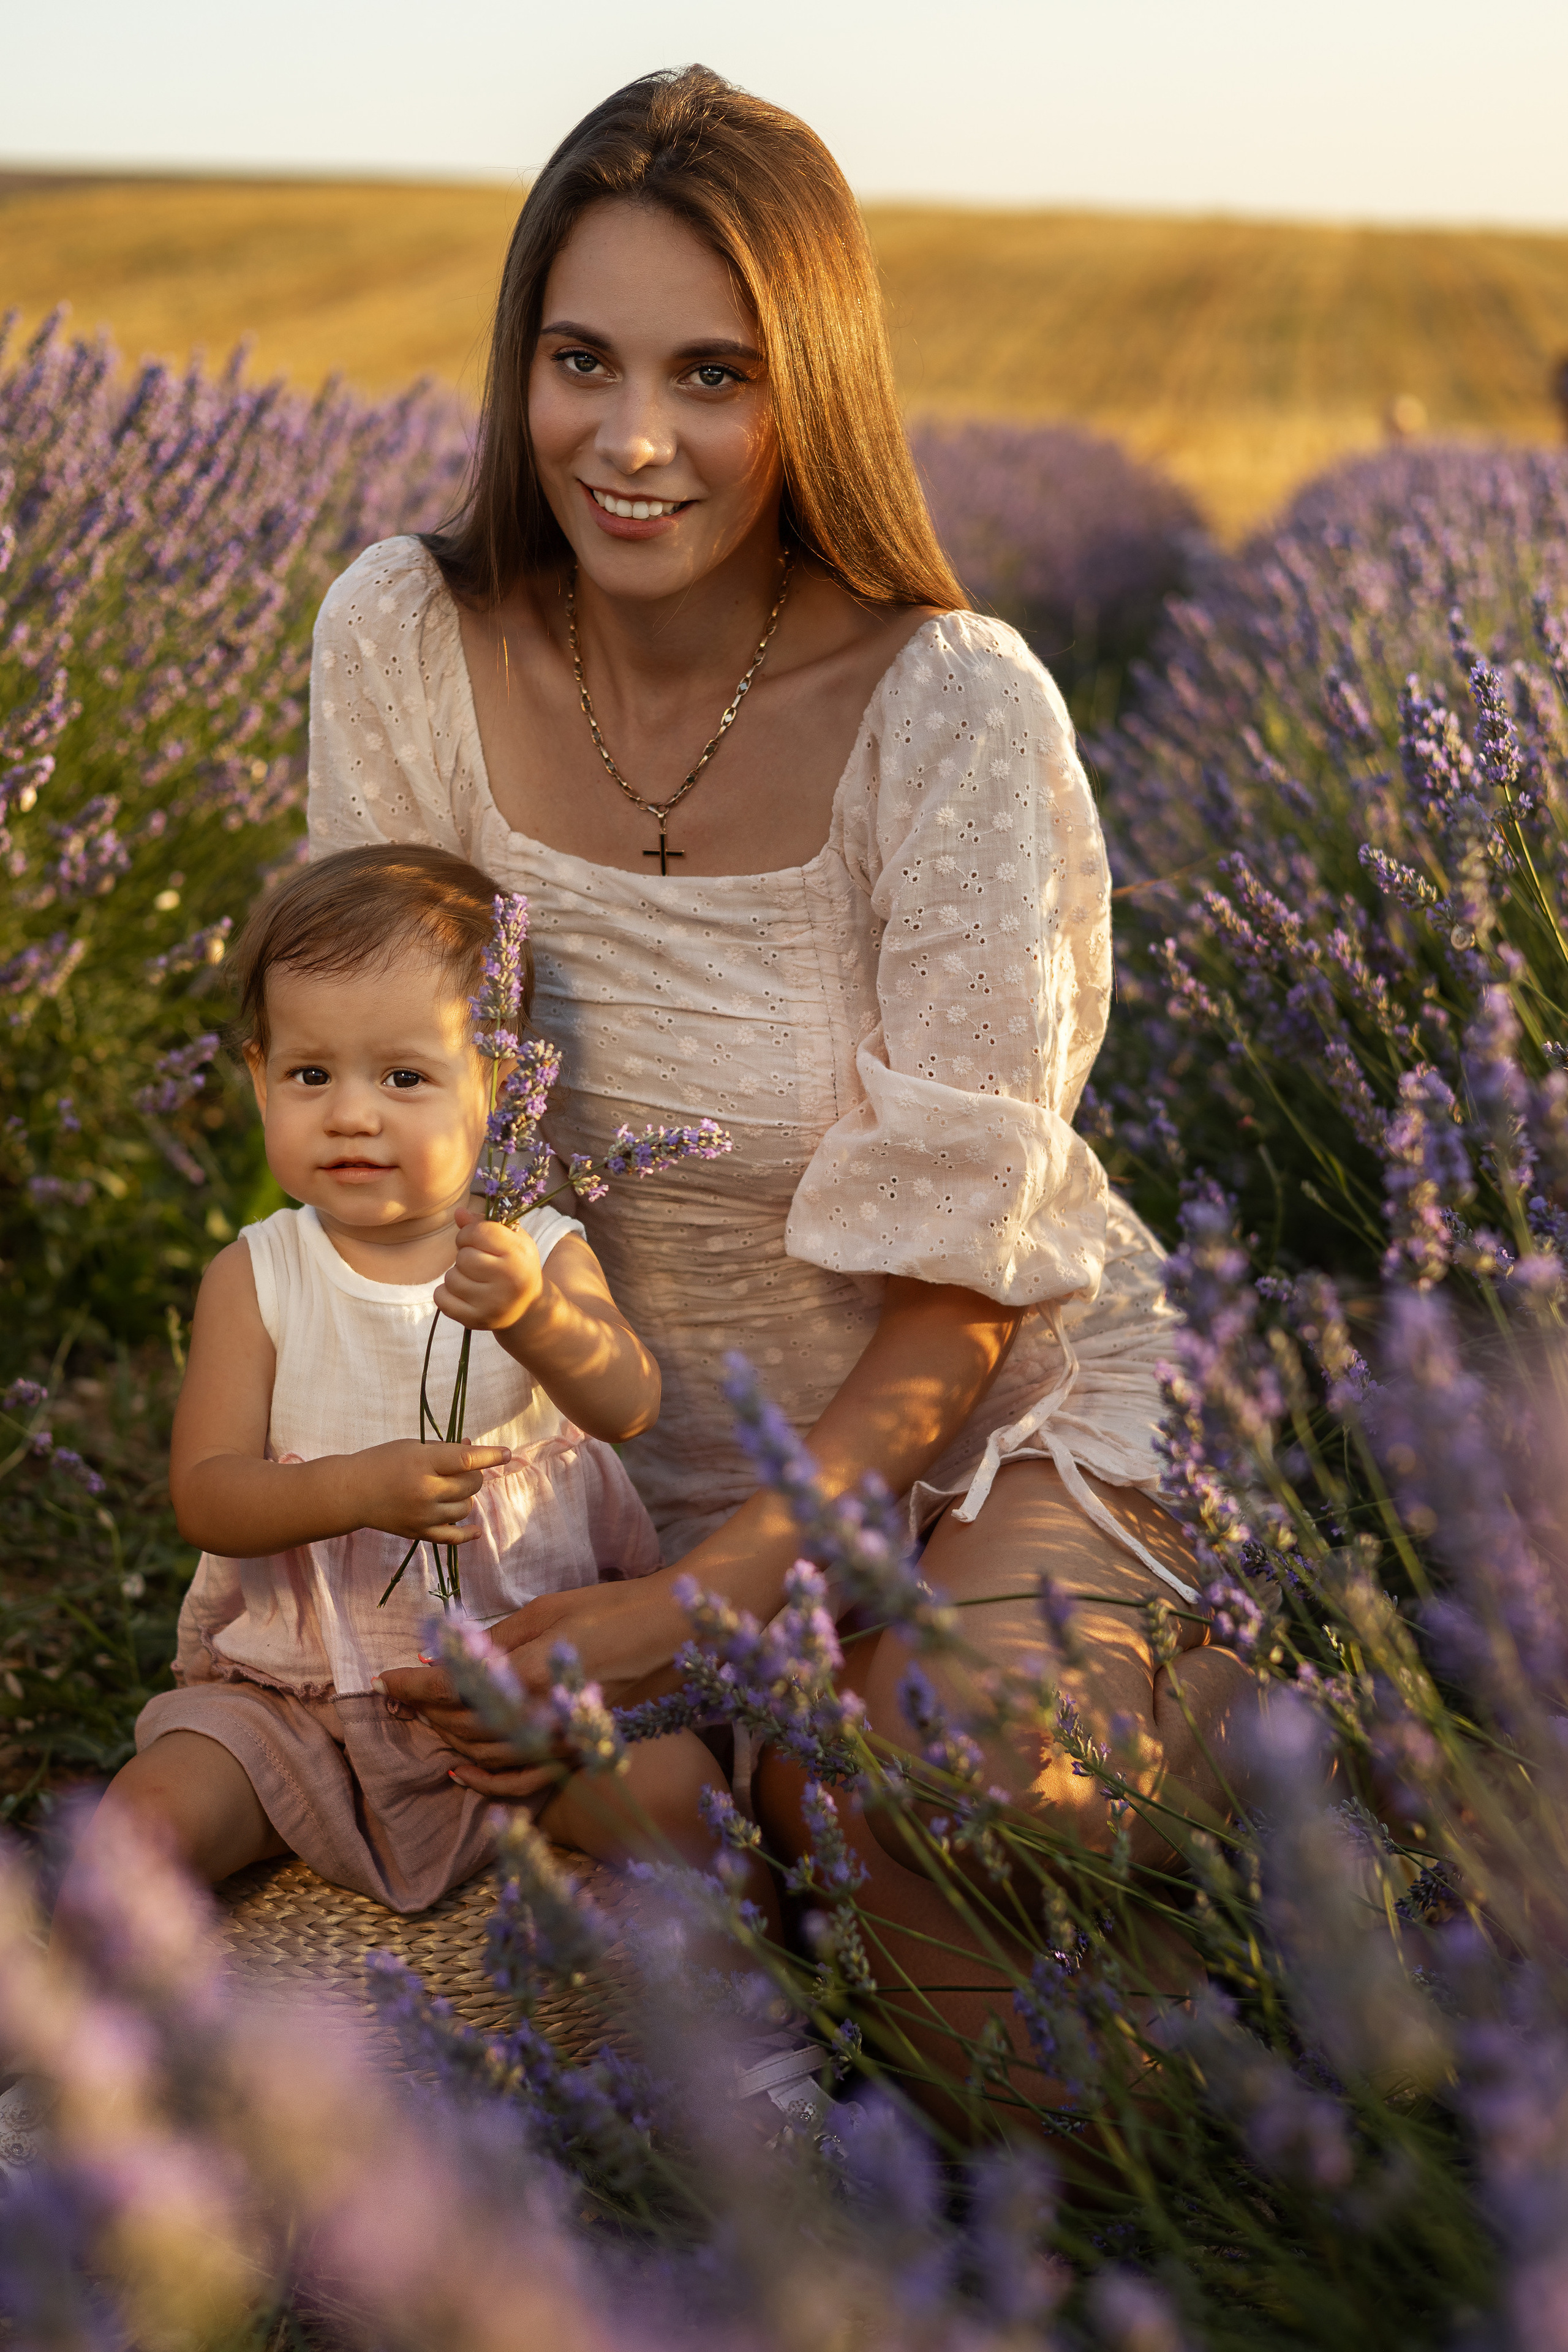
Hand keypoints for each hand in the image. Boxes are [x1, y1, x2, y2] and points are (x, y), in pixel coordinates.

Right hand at [350, 1437, 511, 1544]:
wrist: (352, 1492)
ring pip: (466, 1508)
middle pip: (471, 1485)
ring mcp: (424, 1515)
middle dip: (473, 1475)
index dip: (491, 1455)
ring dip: (464, 1497)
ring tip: (449, 1490)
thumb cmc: (382, 1461)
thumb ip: (445, 1449)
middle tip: (462, 1470)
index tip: (506, 1453)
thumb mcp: (413, 1446)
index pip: (467, 1459)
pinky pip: (453, 1537)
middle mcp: (427, 1491)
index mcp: (424, 1463)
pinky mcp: (419, 1533)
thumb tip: (476, 1449)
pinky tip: (476, 1529)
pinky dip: (468, 1533)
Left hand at [378, 1575, 689, 1792]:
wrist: (671, 1634)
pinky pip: (522, 1782)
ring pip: (484, 1754)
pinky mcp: (576, 1754)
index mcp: (530, 1671)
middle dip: (425, 1707)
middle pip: (462, 1723)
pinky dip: (487, 1784)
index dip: (411, 1685)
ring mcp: (560, 1742)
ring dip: (449, 1736)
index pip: (451, 1688)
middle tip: (404, 1691)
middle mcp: (541, 1716)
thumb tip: (444, 1656)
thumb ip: (493, 1640)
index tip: (385, 1678)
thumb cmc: (610, 1609)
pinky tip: (461, 1772)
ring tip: (430, 1715)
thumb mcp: (546, 1611)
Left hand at [434, 1208, 541, 1333]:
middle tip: (478, 1262)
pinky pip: (441, 1299)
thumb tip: (458, 1213)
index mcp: (518, 1255)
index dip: (469, 1233)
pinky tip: (463, 1293)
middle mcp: (508, 1281)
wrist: (527, 1308)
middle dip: (465, 1255)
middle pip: (463, 1257)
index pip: (479, 1232)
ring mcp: (491, 1304)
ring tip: (474, 1279)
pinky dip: (446, 1293)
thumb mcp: (512, 1240)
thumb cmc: (516, 1265)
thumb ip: (485, 1223)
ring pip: (451, 1278)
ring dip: (457, 1275)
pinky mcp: (476, 1320)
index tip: (475, 1239)